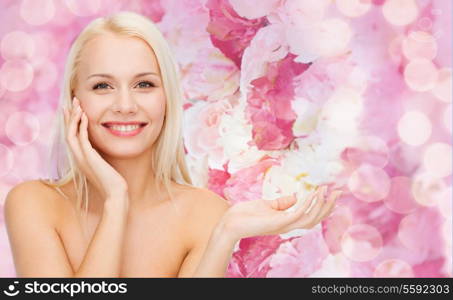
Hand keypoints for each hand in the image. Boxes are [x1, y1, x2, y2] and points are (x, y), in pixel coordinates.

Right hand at [63, 96, 128, 201]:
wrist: (115, 193)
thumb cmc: (112, 181)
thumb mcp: (104, 165)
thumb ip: (100, 156)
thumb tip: (102, 149)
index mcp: (80, 158)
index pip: (71, 136)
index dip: (71, 122)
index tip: (72, 109)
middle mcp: (78, 157)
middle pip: (68, 132)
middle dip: (70, 116)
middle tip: (72, 101)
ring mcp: (82, 158)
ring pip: (71, 133)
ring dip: (74, 118)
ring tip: (77, 104)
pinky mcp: (89, 158)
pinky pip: (82, 138)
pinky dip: (82, 126)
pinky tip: (85, 116)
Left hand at [219, 185, 341, 241]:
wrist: (229, 222)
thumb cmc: (246, 214)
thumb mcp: (267, 205)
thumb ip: (282, 203)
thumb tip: (295, 197)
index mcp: (287, 221)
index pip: (311, 216)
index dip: (323, 207)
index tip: (331, 192)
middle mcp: (288, 225)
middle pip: (315, 219)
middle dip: (328, 206)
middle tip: (338, 192)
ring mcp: (283, 226)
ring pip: (310, 219)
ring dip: (320, 205)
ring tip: (326, 191)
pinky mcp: (277, 223)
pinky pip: (297, 214)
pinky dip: (307, 204)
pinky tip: (312, 193)